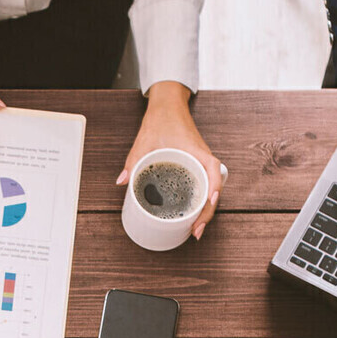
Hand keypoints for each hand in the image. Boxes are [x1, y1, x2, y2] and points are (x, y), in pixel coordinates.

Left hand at [119, 82, 223, 240]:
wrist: (168, 106)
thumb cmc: (161, 120)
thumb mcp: (144, 142)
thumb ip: (133, 162)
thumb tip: (122, 182)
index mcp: (196, 151)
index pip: (213, 170)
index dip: (214, 188)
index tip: (209, 203)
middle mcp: (203, 159)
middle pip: (214, 189)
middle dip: (207, 213)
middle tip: (195, 231)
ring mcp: (202, 163)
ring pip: (211, 190)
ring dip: (205, 211)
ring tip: (194, 228)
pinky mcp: (197, 166)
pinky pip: (204, 186)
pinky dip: (201, 202)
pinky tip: (192, 215)